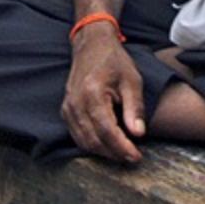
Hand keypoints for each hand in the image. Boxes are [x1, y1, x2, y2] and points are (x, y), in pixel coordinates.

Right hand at [60, 30, 144, 163]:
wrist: (92, 45)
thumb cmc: (114, 61)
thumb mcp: (132, 80)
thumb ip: (134, 108)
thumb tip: (138, 134)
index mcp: (92, 93)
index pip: (106, 131)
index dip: (122, 147)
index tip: (136, 157)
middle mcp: (76, 103)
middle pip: (93, 140)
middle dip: (114, 153)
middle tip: (132, 157)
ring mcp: (68, 107)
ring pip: (83, 142)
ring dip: (103, 152)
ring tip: (122, 153)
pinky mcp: (66, 110)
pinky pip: (77, 135)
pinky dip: (92, 144)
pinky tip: (108, 145)